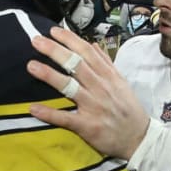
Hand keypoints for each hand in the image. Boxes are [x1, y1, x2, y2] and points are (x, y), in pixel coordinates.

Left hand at [27, 27, 149, 159]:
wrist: (139, 138)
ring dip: (50, 75)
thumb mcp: (121, 83)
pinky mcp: (88, 126)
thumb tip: (94, 44)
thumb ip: (106, 63)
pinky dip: (49, 113)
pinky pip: (66, 118)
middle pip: (76, 64)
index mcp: (108, 76)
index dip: (69, 40)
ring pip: (69, 87)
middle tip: (36, 40)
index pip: (87, 52)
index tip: (53, 31)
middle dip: (55, 51)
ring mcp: (94, 106)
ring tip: (31, 66)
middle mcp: (100, 88)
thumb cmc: (128, 110)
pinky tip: (33, 108)